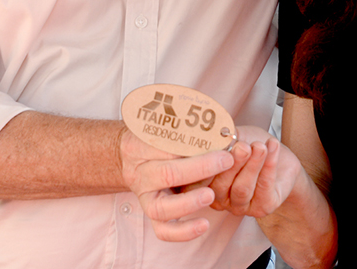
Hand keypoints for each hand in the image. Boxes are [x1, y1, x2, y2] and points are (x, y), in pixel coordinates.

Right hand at [119, 127, 235, 241]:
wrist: (130, 156)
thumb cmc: (152, 138)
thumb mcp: (160, 125)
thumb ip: (182, 127)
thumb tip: (216, 129)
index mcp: (139, 148)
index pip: (167, 145)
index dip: (195, 144)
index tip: (221, 140)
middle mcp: (141, 175)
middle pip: (167, 174)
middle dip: (200, 168)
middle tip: (226, 160)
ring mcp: (145, 198)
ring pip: (162, 208)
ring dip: (189, 203)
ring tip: (210, 196)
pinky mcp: (152, 215)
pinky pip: (163, 231)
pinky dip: (183, 232)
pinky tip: (204, 225)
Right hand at [206, 126, 301, 218]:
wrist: (279, 157)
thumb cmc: (251, 145)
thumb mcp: (236, 137)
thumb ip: (224, 138)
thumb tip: (216, 133)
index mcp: (205, 183)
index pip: (197, 181)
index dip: (203, 165)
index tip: (214, 148)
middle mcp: (219, 199)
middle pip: (219, 186)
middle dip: (233, 164)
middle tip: (242, 147)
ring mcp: (239, 206)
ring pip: (242, 189)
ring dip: (252, 164)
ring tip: (260, 146)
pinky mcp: (262, 208)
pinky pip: (264, 187)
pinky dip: (269, 165)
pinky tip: (272, 147)